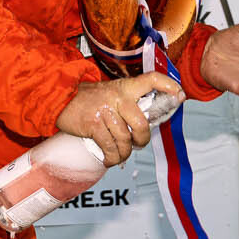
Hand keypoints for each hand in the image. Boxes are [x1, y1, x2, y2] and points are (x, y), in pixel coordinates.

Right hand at [56, 72, 181, 166]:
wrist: (59, 99)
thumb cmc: (87, 99)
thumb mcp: (109, 93)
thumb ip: (128, 102)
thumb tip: (149, 120)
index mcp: (124, 87)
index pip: (150, 80)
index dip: (168, 86)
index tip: (179, 94)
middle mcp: (116, 97)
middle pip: (141, 124)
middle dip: (142, 140)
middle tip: (138, 143)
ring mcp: (104, 111)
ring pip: (125, 140)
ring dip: (123, 153)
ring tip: (119, 154)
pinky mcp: (93, 124)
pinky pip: (110, 147)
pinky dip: (112, 157)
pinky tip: (109, 158)